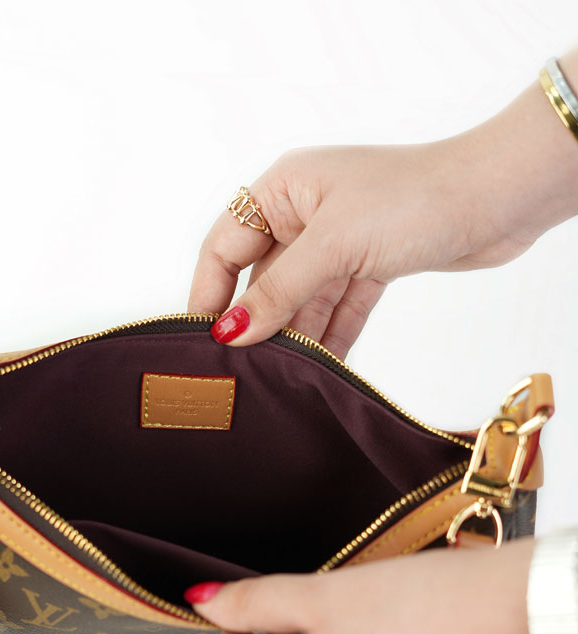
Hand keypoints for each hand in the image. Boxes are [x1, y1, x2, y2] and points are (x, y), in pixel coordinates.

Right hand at [188, 66, 577, 355]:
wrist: (497, 198)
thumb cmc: (414, 199)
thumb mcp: (333, 247)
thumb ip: (278, 292)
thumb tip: (230, 332)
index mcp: (284, 189)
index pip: (224, 245)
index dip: (209, 294)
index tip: (202, 342)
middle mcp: (305, 212)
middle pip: (261, 278)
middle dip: (255, 324)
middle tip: (241, 371)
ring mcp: (339, 241)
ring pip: (301, 299)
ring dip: (295, 338)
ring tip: (280, 379)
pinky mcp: (370, 264)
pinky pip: (337, 308)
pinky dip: (330, 338)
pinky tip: (321, 372)